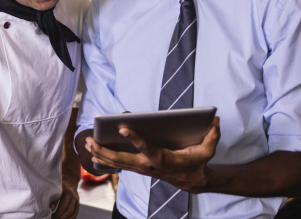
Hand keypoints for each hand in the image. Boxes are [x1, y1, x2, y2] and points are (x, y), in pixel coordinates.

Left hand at [50, 176, 79, 218]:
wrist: (70, 180)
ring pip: (71, 211)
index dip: (54, 204)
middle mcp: (71, 193)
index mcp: (63, 188)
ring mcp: (75, 199)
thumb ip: (52, 194)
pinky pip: (75, 213)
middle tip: (52, 218)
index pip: (59, 197)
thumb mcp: (55, 186)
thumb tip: (49, 207)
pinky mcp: (78, 203)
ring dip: (64, 217)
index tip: (50, 209)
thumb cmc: (60, 184)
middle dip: (58, 214)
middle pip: (65, 206)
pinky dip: (70, 218)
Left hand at [84, 117, 220, 192]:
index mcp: (163, 159)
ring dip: (100, 154)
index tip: (124, 127)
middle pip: (122, 159)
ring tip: (85, 144)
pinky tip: (92, 152)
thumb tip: (215, 119)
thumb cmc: (197, 162)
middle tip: (90, 141)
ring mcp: (141, 168)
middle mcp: (148, 165)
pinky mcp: (138, 168)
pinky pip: (118, 165)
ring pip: (116, 163)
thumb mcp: (208, 150)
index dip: (135, 138)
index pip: (146, 148)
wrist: (192, 181)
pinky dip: (104, 159)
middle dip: (104, 150)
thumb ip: (211, 135)